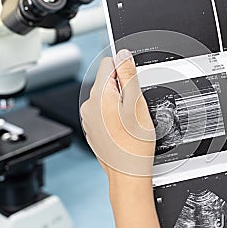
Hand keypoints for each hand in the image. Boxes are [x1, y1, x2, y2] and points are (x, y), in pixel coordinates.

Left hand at [80, 49, 155, 176]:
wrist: (127, 173)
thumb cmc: (134, 145)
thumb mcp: (137, 104)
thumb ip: (128, 75)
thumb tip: (122, 54)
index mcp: (99, 95)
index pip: (109, 63)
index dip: (125, 70)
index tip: (133, 85)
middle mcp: (89, 105)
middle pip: (107, 81)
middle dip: (122, 88)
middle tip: (134, 108)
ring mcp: (89, 118)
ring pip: (106, 97)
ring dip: (118, 103)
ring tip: (129, 121)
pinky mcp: (92, 128)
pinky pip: (103, 111)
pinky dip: (113, 115)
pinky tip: (123, 128)